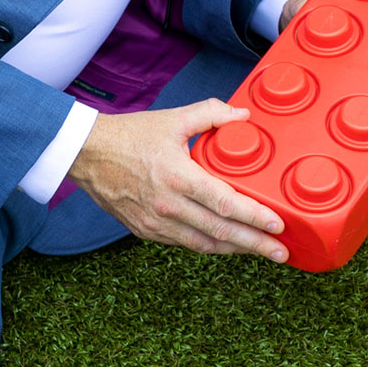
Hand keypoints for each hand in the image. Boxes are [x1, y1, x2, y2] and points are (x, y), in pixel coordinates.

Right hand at [66, 100, 286, 260]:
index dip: (255, 217)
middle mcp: (168, 205)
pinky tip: (227, 244)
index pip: (226, 204)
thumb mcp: (172, 119)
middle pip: (220, 232)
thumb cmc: (129, 136)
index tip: (279, 225)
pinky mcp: (146, 231)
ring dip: (235, 250)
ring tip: (261, 252)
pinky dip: (209, 246)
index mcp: (178, 177)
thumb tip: (243, 115)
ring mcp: (156, 223)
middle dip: (255, 245)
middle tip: (282, 252)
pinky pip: (184, 243)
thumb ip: (210, 114)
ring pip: (204, 245)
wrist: (85, 154)